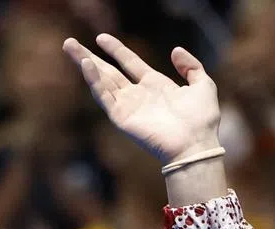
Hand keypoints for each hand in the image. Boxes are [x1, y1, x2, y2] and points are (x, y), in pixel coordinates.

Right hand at [62, 34, 220, 163]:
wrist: (196, 145)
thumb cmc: (202, 121)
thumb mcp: (204, 86)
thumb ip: (192, 66)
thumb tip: (175, 50)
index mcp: (156, 86)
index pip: (130, 63)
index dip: (116, 50)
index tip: (101, 38)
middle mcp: (139, 95)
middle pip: (109, 71)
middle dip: (90, 56)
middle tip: (70, 42)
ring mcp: (129, 107)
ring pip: (102, 81)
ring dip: (85, 63)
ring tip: (69, 46)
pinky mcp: (122, 118)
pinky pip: (104, 96)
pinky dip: (94, 81)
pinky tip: (86, 65)